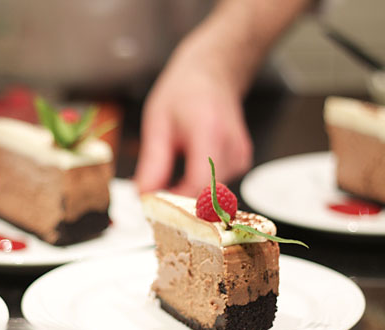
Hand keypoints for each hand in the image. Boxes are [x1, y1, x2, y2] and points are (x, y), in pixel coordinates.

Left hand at [134, 34, 252, 196]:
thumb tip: (143, 195)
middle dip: (177, 200)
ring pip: (212, 193)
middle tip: (152, 196)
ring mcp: (241, 155)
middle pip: (207, 194)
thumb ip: (152, 164)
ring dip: (187, 193)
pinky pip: (218, 185)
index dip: (175, 200)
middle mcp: (232, 146)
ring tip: (166, 179)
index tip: (151, 204)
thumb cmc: (183, 92)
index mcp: (209, 132)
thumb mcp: (157, 124)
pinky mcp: (242, 161)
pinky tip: (185, 169)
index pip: (199, 184)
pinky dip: (198, 184)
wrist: (212, 71)